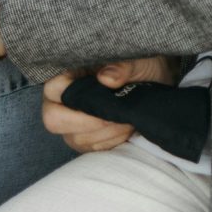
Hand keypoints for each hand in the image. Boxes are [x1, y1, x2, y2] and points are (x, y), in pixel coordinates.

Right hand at [40, 60, 171, 153]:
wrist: (157, 83)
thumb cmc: (143, 68)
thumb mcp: (140, 62)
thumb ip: (124, 67)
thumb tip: (106, 78)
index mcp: (71, 73)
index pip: (54, 89)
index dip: (73, 97)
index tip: (103, 97)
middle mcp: (65, 100)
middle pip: (54, 120)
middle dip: (87, 122)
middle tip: (113, 116)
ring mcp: (74, 122)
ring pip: (74, 138)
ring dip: (104, 133)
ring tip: (127, 119)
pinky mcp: (87, 138)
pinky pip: (90, 149)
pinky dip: (111, 141)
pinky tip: (127, 129)